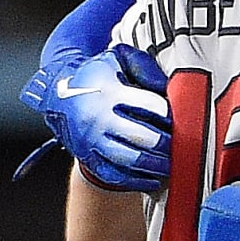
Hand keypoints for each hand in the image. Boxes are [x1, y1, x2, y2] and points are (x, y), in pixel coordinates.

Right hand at [17, 44, 171, 191]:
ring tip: (172, 165)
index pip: (150, 105)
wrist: (56, 95)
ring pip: (129, 160)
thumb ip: (144, 66)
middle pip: (142, 136)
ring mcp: (92, 141)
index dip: (170, 113)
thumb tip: (167, 86)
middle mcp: (99, 119)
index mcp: (110, 92)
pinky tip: (154, 180)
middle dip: (167, 143)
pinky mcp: (88, 158)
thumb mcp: (117, 59)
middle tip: (183, 145)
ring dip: (156, 165)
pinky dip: (137, 181)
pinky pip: (114, 176)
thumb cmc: (95, 77)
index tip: (182, 118)